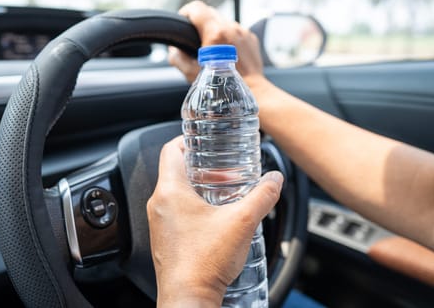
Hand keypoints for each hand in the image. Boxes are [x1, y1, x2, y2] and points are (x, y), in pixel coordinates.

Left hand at [147, 136, 282, 306]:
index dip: (188, 140)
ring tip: (223, 191)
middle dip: (201, 166)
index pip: (171, 150)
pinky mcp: (165, 238)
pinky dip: (193, 206)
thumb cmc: (204, 262)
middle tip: (223, 168)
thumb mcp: (242, 222)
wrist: (189, 298)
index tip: (205, 141)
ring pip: (175, 192)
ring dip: (198, 187)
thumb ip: (262, 197)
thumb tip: (274, 181)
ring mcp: (159, 222)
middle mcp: (158, 204)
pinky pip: (175, 212)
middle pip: (175, 170)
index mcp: (170, 191)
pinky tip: (215, 217)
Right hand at [168, 0, 265, 89]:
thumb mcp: (192, 75)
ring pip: (223, 21)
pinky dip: (228, 37)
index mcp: (215, 34)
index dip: (185, 12)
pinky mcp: (250, 37)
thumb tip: (173, 51)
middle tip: (194, 38)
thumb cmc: (223, 87)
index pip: (196, 8)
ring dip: (215, 30)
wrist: (252, 91)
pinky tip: (226, 53)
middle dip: (199, 22)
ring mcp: (243, 32)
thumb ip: (178, 59)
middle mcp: (230, 28)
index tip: (183, 21)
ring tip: (211, 48)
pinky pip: (235, 30)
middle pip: (209, 12)